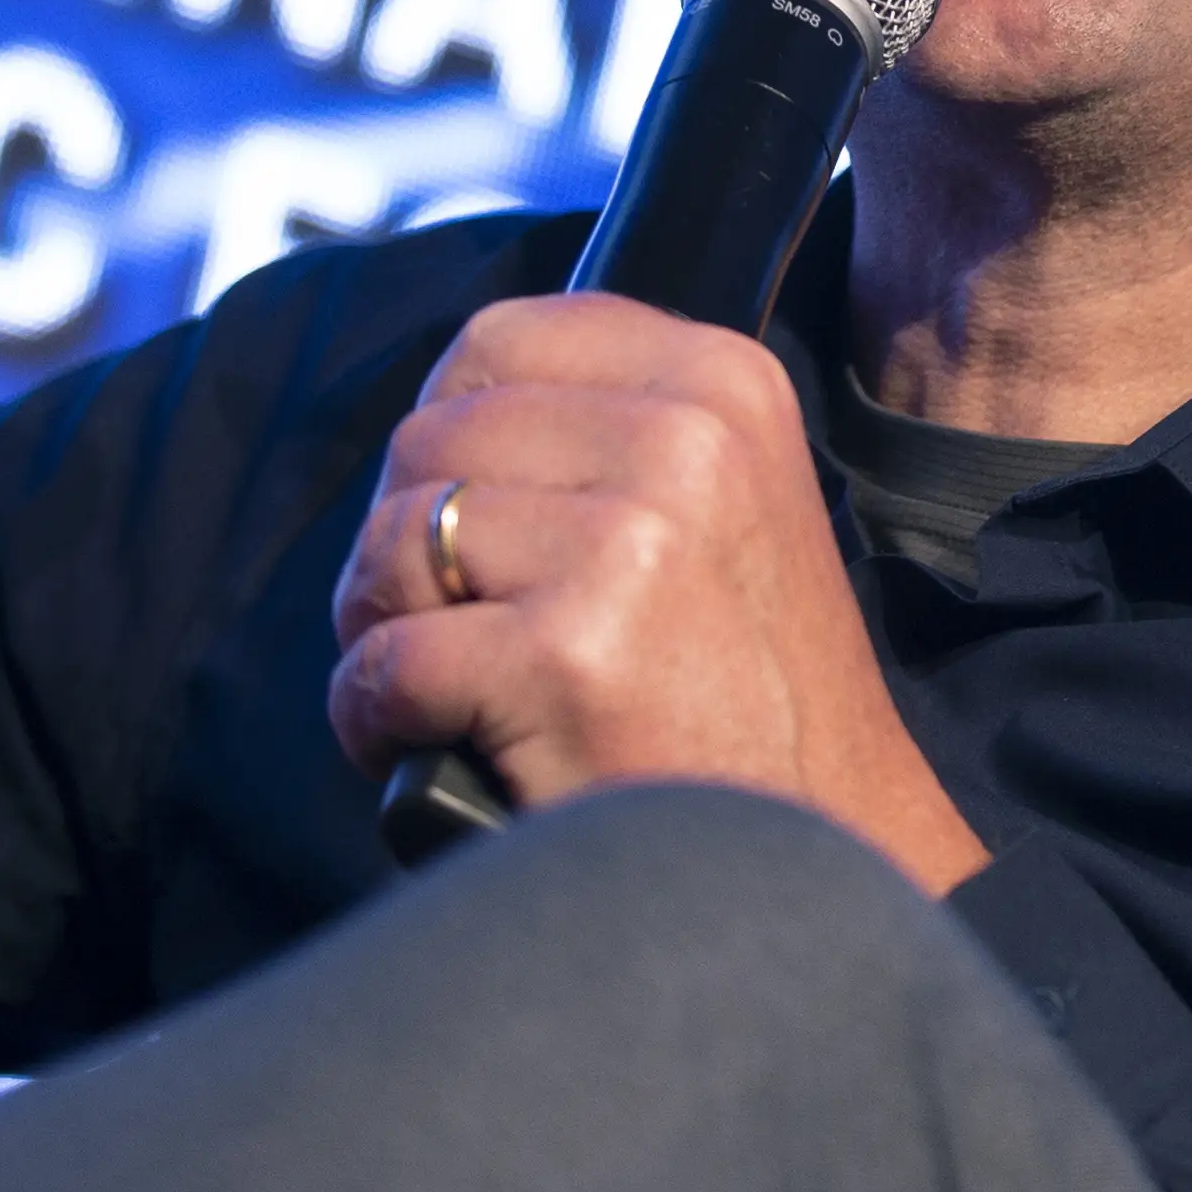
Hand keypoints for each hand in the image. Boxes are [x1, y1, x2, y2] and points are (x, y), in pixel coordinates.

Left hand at [329, 296, 986, 895]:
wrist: (816, 853)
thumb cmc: (745, 694)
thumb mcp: (724, 503)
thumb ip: (610, 430)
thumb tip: (447, 413)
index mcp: (722, 382)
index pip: (502, 339)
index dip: (452, 431)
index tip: (475, 518)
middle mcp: (684, 438)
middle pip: (429, 437)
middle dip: (409, 542)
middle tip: (452, 626)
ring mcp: (628, 543)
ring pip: (395, 541)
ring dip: (382, 628)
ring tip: (444, 689)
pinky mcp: (566, 653)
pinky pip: (384, 662)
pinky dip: (375, 721)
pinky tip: (430, 749)